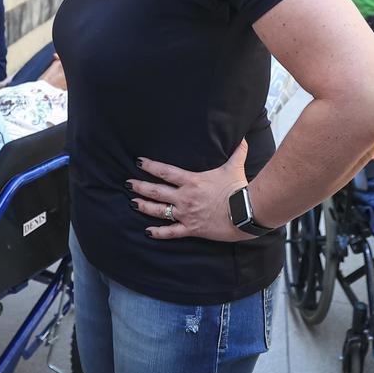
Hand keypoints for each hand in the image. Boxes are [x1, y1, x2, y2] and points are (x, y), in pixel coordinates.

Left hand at [129, 140, 251, 241]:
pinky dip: (158, 233)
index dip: (150, 166)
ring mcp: (186, 214)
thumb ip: (237, 153)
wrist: (245, 213)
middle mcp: (185, 197)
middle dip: (140, 186)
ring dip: (144, 206)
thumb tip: (244, 139)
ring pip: (159, 211)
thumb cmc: (239, 189)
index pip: (165, 171)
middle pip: (156, 191)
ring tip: (132, 203)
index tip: (139, 162)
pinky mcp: (192, 229)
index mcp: (192, 181)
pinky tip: (147, 231)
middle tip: (128, 183)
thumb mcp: (235, 167)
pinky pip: (171, 232)